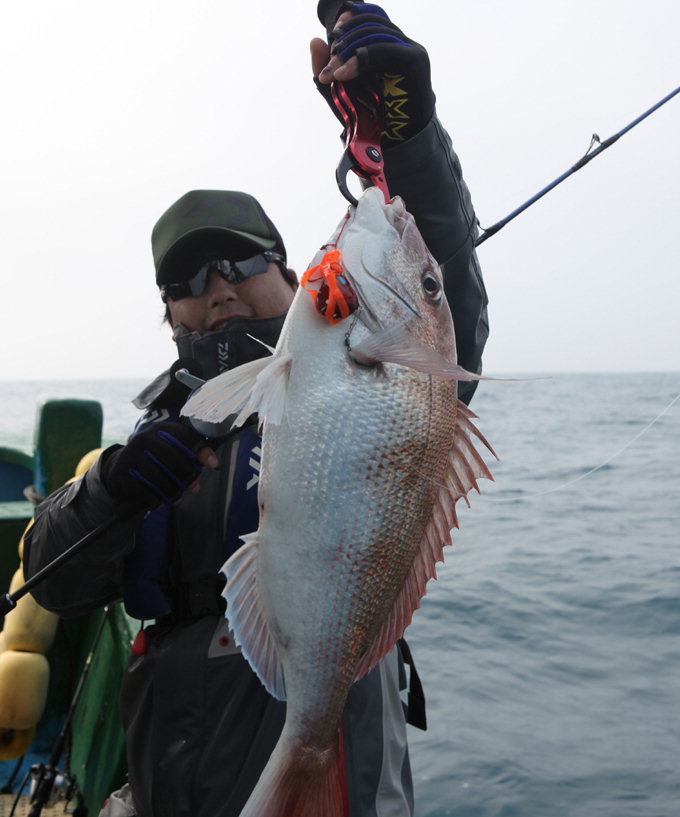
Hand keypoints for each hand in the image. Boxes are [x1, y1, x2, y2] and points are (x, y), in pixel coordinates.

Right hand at [102, 421, 217, 510]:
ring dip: (173, 492)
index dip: (201, 450)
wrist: (121, 469)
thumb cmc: (156, 461)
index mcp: (160, 430)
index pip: (184, 436)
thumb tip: (213, 462)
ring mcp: (129, 455)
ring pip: (160, 478)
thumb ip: (194, 454)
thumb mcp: (173, 452)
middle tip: (194, 488)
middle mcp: (143, 438)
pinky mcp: (120, 473)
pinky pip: (144, 490)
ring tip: (178, 498)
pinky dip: (155, 499)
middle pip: (173, 459)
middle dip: (188, 476)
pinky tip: (159, 502)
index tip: (213, 464)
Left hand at [311, 1, 434, 144]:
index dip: (350, 18)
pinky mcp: (415, 61)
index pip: (369, 17)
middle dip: (343, 43)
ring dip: (349, 52)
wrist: (396, 144)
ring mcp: (410, 49)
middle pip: (368, 24)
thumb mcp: (341, 92)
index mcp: (385, 45)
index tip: (332, 34)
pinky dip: (362, 58)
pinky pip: (386, 49)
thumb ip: (326, 69)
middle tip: (329, 69)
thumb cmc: (372, 120)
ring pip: (375, 33)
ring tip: (335, 75)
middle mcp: (399, 43)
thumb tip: (314, 40)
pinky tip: (345, 74)